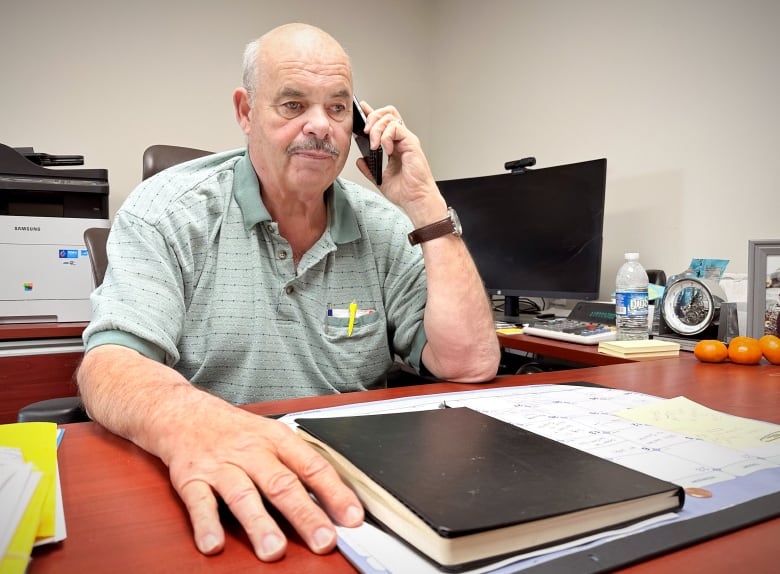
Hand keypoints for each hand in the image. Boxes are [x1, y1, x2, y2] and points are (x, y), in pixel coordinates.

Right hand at [164, 405, 363, 560]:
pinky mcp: (191, 478)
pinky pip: (199, 503)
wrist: (183, 411)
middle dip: (304, 514)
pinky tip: (214, 544)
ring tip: (274, 549)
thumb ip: (296, 465)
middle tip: (323, 540)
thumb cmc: (234, 429)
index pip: (312, 466)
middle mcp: (251, 451)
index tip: (352, 517)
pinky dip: (206, 524)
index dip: (334, 492)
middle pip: (281, 483)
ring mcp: (221, 465)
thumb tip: (333, 501)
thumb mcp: (270, 435)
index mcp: (277, 439)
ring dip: (259, 523)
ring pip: (243, 495)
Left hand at [355, 101, 446, 227]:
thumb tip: (360, 160)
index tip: (361, 109)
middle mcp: (401, 140)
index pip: (384, 122)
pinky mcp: (411, 143)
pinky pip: (396, 128)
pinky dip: (386, 136)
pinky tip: (385, 149)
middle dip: (372, 117)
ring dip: (377, 128)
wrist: (416, 200)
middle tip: (365, 132)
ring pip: (390, 118)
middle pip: (387, 113)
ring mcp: (407, 140)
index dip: (372, 113)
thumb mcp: (380, 179)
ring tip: (374, 144)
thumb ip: (369, 168)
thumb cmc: (405, 191)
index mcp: (394, 146)